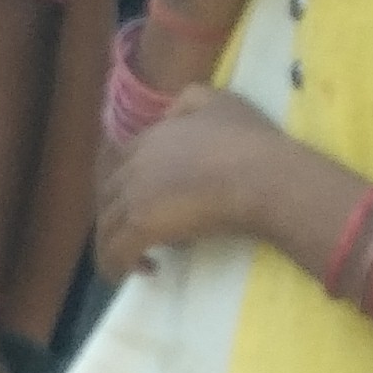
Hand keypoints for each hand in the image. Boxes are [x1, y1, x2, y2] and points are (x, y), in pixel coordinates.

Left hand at [97, 83, 301, 279]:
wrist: (265, 177)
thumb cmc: (251, 143)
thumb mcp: (221, 102)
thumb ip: (189, 100)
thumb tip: (168, 113)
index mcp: (149, 139)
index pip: (117, 165)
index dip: (123, 185)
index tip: (139, 202)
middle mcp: (133, 166)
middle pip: (106, 197)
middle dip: (117, 217)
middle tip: (137, 233)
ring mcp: (134, 196)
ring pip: (106, 228)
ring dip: (117, 246)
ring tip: (138, 259)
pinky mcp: (142, 226)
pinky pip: (115, 252)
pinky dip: (121, 265)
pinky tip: (145, 271)